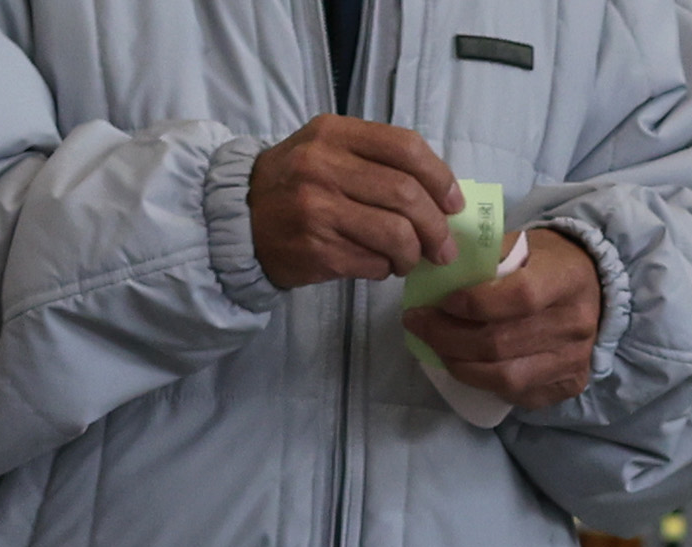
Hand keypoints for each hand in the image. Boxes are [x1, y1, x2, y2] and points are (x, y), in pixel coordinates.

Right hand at [249, 116, 461, 285]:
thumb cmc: (296, 184)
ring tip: (409, 259)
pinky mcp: (316, 249)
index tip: (453, 204)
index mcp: (332, 133)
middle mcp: (322, 165)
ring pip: (398, 235)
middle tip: (443, 248)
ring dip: (414, 255)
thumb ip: (380, 162)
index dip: (441, 178)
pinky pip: (375, 263)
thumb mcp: (328, 151)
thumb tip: (446, 199)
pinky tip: (378, 265)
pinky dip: (387, 269)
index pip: (406, 147)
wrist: (237, 217)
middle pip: (408, 195)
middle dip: (437, 228)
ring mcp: (317, 208)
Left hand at [403, 230, 602, 409]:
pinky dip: (485, 383)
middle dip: (447, 338)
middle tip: (418, 325)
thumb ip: (482, 259)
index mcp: (566, 280)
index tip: (440, 301)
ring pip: (505, 377)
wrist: (591, 287)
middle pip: (501, 343)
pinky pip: (518, 394)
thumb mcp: (518, 245)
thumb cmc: (544, 261)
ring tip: (436, 348)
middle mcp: (576, 324)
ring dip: (459, 365)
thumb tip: (432, 276)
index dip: (473, 304)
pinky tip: (469, 365)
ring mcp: (575, 360)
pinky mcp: (570, 385)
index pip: (519, 297)